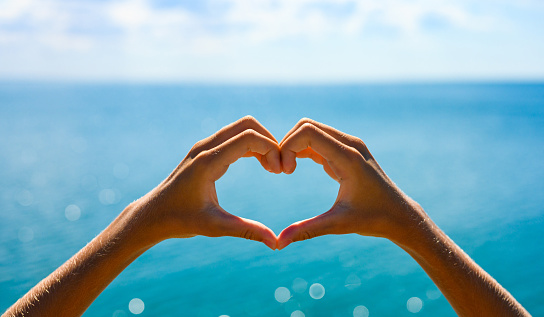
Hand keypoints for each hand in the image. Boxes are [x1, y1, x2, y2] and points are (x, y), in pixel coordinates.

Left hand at [131, 116, 279, 249]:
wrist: (153, 215)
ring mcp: (203, 146)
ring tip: (273, 168)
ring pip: (241, 128)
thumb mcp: (214, 227)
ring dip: (261, 142)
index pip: (247, 138)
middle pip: (247, 125)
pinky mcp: (204, 150)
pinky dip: (251, 145)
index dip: (271, 149)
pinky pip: (233, 137)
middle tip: (279, 167)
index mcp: (207, 162)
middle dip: (269, 140)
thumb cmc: (179, 221)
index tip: (280, 171)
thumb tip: (275, 243)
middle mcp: (205, 148)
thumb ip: (246, 230)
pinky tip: (261, 165)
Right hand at [277, 118, 425, 248]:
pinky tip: (295, 169)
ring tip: (286, 171)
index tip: (284, 172)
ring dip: (294, 146)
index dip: (288, 147)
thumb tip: (279, 243)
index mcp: (348, 157)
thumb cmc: (373, 219)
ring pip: (312, 130)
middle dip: (287, 144)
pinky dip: (303, 149)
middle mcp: (350, 144)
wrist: (400, 215)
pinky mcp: (348, 150)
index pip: (308, 132)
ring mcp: (350, 145)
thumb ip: (307, 230)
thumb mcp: (338, 224)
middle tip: (281, 171)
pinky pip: (319, 140)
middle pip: (307, 126)